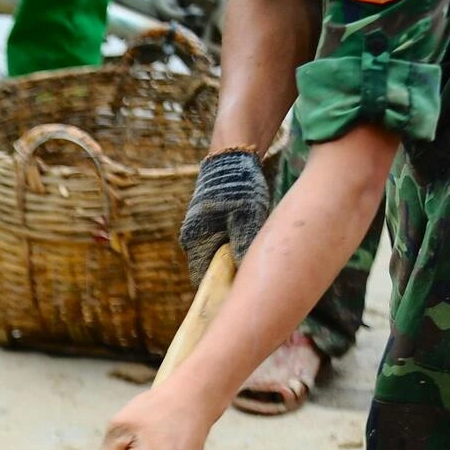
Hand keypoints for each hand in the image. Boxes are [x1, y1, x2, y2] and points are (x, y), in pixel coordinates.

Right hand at [179, 149, 269, 284]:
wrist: (232, 156)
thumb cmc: (239, 185)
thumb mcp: (246, 215)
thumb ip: (243, 245)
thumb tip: (245, 272)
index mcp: (195, 240)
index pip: (203, 278)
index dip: (221, 288)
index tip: (240, 292)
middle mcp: (193, 239)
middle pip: (212, 269)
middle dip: (230, 276)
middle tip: (253, 279)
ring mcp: (201, 231)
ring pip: (219, 257)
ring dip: (234, 260)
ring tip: (255, 262)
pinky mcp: (211, 224)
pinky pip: (223, 245)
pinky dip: (235, 248)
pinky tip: (252, 245)